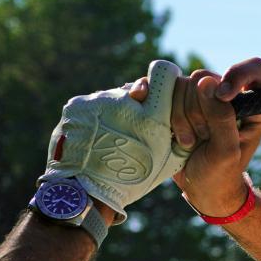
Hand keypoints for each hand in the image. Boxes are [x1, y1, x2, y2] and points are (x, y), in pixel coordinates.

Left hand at [43, 59, 188, 220]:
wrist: (85, 190)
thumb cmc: (134, 177)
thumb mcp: (169, 157)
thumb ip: (179, 129)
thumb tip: (183, 108)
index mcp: (154, 113)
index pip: (164, 70)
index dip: (166, 77)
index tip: (162, 88)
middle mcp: (127, 100)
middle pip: (137, 88)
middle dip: (138, 104)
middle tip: (134, 130)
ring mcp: (98, 99)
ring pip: (113, 98)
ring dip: (115, 113)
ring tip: (111, 140)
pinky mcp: (77, 104)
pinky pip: (92, 105)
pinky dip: (96, 118)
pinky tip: (96, 138)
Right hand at [127, 58, 260, 218]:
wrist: (198, 187)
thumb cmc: (220, 174)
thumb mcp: (226, 152)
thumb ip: (222, 119)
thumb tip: (208, 83)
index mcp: (251, 104)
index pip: (255, 69)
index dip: (238, 74)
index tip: (225, 95)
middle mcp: (224, 94)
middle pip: (204, 78)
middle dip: (197, 112)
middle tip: (202, 139)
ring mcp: (197, 96)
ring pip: (179, 84)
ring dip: (177, 116)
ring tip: (186, 142)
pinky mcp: (172, 99)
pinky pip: (157, 83)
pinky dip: (148, 93)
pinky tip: (142, 103)